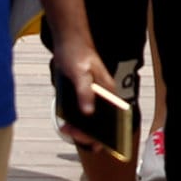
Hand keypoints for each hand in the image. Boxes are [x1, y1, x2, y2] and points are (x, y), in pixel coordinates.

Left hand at [51, 38, 120, 157]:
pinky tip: (66, 122)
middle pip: (102, 124)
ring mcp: (94, 97)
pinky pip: (83, 115)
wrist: (68, 40)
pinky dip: (76, 122)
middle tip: (70, 130)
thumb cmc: (77, 53)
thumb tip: (88, 113)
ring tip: (66, 128)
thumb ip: (85, 92)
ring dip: (80, 129)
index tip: (90, 140)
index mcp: (109, 92)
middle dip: (88, 133)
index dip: (105, 135)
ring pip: (91, 121)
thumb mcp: (80, 73)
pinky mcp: (84, 96)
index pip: (114, 121)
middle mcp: (104, 97)